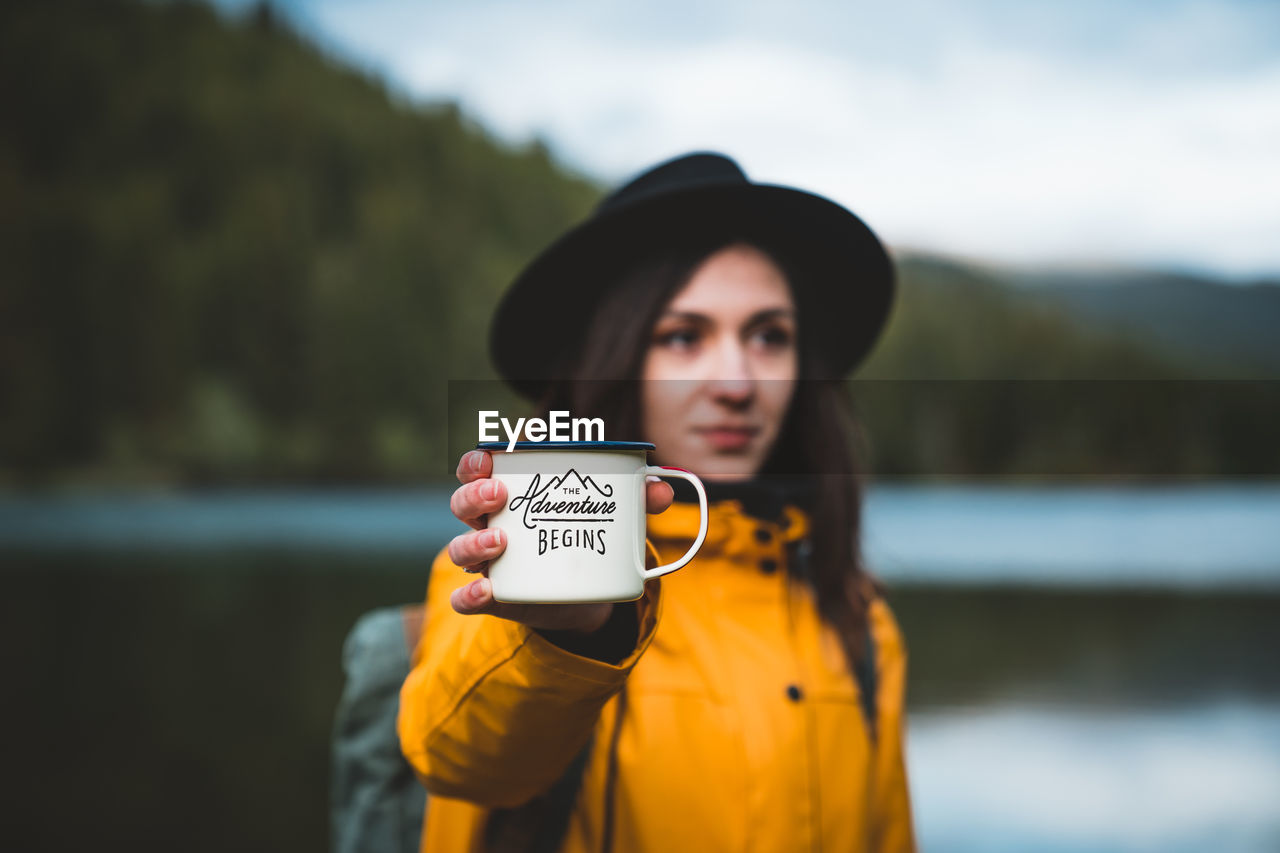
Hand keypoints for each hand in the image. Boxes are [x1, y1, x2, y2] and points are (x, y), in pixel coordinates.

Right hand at [446, 449, 674, 633]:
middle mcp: (489, 524)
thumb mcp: (609, 514)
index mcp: (509, 493)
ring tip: (501, 541)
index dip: (476, 461)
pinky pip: (466, 598)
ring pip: (460, 549)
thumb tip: (662, 491)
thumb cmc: (585, 534)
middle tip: (500, 494)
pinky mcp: (495, 598)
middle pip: (462, 503)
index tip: (489, 457)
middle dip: (474, 495)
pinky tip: (487, 591)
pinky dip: (469, 596)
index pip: (477, 469)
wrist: (585, 592)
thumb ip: (635, 500)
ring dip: (473, 542)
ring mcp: (489, 563)